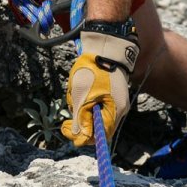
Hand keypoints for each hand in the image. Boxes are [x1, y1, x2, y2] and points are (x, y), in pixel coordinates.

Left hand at [61, 27, 139, 146]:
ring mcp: (116, 102)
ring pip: (94, 116)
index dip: (83, 137)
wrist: (105, 47)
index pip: (100, 137)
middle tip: (71, 106)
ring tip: (76, 91)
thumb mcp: (82, 96)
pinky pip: (96, 106)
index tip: (68, 127)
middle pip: (97, 127)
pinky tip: (81, 89)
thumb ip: (81, 120)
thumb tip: (79, 139)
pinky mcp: (111, 94)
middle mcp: (119, 110)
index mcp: (115, 112)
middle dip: (80, 119)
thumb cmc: (94, 71)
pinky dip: (86, 101)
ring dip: (81, 108)